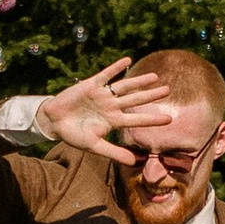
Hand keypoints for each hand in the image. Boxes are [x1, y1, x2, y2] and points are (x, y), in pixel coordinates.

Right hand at [42, 61, 176, 167]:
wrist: (54, 122)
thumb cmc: (74, 135)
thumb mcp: (94, 146)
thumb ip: (113, 152)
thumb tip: (134, 163)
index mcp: (113, 121)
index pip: (137, 119)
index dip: (153, 119)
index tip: (169, 119)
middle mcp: (112, 106)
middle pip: (135, 100)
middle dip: (151, 95)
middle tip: (168, 90)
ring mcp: (103, 95)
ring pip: (125, 86)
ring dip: (139, 81)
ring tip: (154, 77)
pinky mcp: (92, 85)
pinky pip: (106, 75)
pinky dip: (116, 68)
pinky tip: (127, 60)